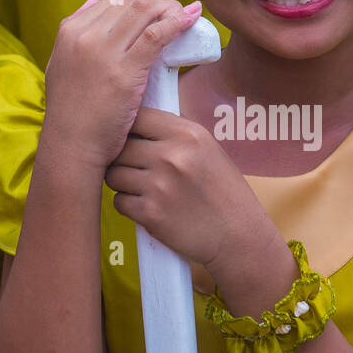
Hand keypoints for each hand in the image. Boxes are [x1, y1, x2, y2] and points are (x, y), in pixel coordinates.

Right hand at [43, 0, 201, 171]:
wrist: (72, 145)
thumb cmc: (72, 113)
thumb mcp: (61, 65)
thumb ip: (75, 36)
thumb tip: (92, 2)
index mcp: (69, 31)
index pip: (113, 1)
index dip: (140, 3)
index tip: (157, 13)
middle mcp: (84, 35)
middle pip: (131, 2)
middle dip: (158, 4)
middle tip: (176, 15)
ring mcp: (103, 51)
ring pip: (145, 11)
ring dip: (170, 9)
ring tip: (186, 17)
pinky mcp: (125, 70)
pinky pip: (156, 34)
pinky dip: (177, 22)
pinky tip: (190, 20)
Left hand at [105, 106, 287, 280]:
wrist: (239, 235)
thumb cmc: (225, 192)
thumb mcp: (208, 149)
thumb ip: (175, 135)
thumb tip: (136, 123)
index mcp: (188, 134)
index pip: (137, 117)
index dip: (128, 129)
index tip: (132, 140)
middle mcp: (171, 155)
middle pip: (119, 147)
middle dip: (122, 159)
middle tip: (135, 170)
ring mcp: (159, 185)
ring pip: (113, 175)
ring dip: (122, 183)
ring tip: (142, 189)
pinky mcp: (150, 213)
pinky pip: (118, 201)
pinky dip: (128, 206)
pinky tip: (148, 207)